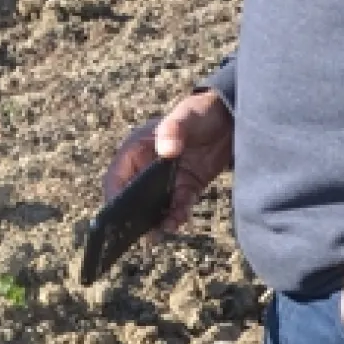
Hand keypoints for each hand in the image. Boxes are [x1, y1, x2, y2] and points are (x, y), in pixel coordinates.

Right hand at [103, 91, 234, 237]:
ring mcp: (166, 179)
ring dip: (160, 219)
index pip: (117, 177)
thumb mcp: (185, 115)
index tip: (119, 214)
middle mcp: (147, 167)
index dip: (114, 196)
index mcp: (136, 149)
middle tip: (147, 231)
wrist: (228, 119)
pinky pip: (177, 206)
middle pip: (133, 198)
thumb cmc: (199, 111)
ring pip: (156, 206)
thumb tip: (167, 150)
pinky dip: (179, 214)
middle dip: (138, 217)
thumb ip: (173, 129)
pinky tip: (183, 217)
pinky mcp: (185, 186)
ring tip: (169, 226)